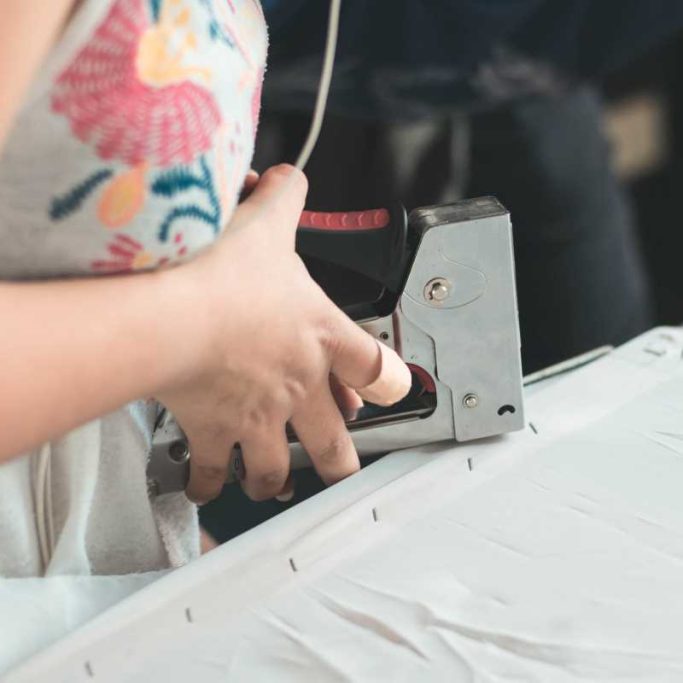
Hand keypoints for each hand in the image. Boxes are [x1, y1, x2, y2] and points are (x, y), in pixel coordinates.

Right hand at [159, 165, 410, 503]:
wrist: (176, 312)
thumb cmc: (224, 272)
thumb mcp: (268, 222)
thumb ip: (286, 196)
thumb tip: (288, 176)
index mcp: (321, 338)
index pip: (374, 367)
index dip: (389, 382)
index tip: (390, 391)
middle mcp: (298, 386)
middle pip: (334, 441)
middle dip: (339, 461)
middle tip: (339, 467)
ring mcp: (258, 416)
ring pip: (276, 468)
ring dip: (273, 480)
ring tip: (272, 485)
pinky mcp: (213, 431)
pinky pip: (213, 472)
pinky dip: (208, 485)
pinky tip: (205, 486)